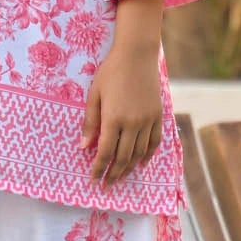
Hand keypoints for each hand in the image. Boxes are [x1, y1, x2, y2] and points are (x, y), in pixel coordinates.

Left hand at [79, 42, 163, 186]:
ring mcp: (147, 120)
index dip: (99, 168)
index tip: (94, 180)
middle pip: (123, 157)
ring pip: (139, 153)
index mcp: (113, 118)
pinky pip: (154, 141)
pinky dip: (148, 155)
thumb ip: (90, 122)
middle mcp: (132, 123)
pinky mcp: (157, 115)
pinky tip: (141, 163)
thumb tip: (83, 147)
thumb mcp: (94, 95)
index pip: (104, 152)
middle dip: (113, 174)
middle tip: (107, 186)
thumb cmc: (111, 72)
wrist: (137, 55)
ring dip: (129, 168)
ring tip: (121, 177)